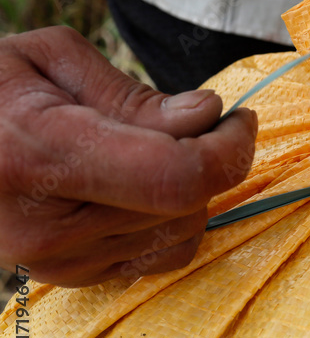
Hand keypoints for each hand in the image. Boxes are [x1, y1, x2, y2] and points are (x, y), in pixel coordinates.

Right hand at [0, 27, 256, 286]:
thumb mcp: (45, 59)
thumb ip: (131, 94)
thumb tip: (206, 115)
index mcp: (40, 154)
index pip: (176, 175)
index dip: (229, 149)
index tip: (240, 117)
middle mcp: (49, 225)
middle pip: (187, 205)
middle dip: (213, 159)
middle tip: (198, 121)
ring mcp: (58, 262)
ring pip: (183, 234)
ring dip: (193, 190)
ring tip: (157, 149)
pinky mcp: (69, 279)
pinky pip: (160, 255)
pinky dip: (171, 218)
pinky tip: (141, 185)